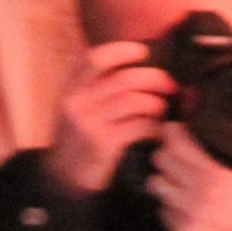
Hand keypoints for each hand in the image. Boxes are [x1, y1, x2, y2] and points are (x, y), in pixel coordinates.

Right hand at [45, 41, 172, 195]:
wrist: (61, 180)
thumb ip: (96, 88)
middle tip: (170, 85)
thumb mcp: (75, 108)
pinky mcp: (102, 144)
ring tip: (163, 108)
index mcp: (69, 89)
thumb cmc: (77, 140)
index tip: (142, 52)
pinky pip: (138, 126)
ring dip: (156, 103)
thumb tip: (136, 67)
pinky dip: (154, 126)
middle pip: (124, 78)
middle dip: (154, 78)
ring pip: (134, 101)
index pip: (94, 58)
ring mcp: (88, 123)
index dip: (121, 50)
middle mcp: (76, 102)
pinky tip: (158, 130)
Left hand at [147, 120, 231, 230]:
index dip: (173, 132)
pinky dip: (170, 205)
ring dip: (166, 179)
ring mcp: (191, 213)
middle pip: (161, 159)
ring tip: (179, 179)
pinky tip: (185, 203)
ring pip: (156, 184)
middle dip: (168, 153)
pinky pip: (163, 210)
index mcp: (218, 169)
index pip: (175, 140)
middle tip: (176, 154)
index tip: (176, 131)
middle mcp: (201, 191)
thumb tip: (226, 116)